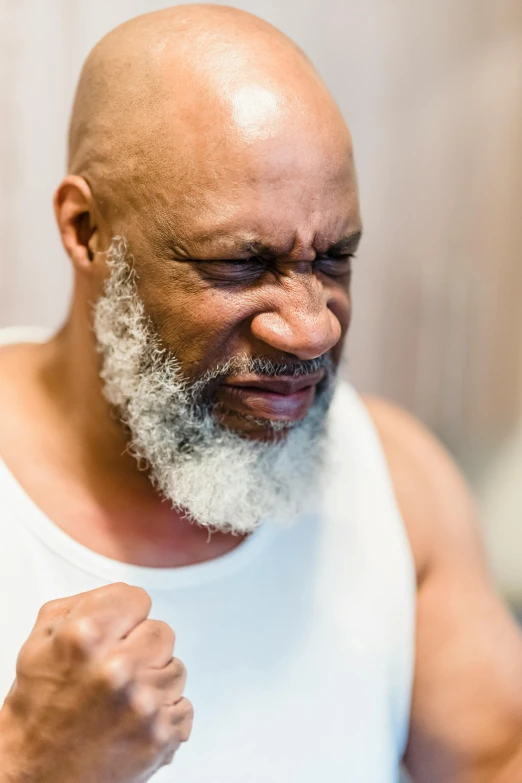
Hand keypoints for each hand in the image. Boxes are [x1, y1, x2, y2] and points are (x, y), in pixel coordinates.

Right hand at [0, 582, 192, 782]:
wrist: (35, 778)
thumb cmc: (37, 711)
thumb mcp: (41, 641)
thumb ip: (83, 604)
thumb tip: (121, 596)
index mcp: (86, 637)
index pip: (137, 598)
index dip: (125, 616)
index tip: (116, 632)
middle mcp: (117, 668)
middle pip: (162, 631)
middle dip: (141, 648)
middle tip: (115, 671)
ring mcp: (142, 703)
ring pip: (176, 669)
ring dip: (154, 682)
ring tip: (122, 700)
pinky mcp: (160, 736)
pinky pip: (183, 707)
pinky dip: (163, 716)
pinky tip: (133, 722)